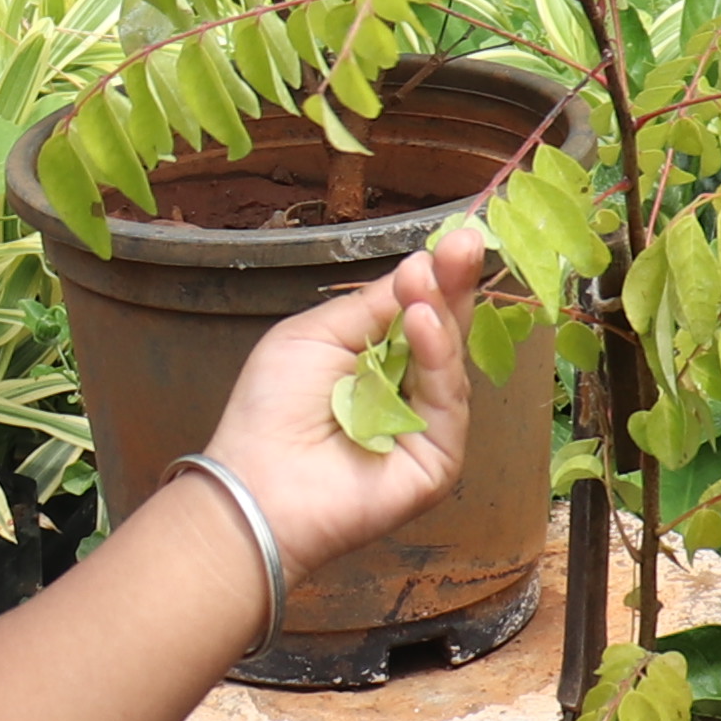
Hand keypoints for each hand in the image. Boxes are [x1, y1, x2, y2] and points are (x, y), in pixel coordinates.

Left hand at [200, 222, 490, 579]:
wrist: (258, 483)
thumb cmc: (271, 408)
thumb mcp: (317, 334)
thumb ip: (371, 305)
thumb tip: (422, 264)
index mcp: (375, 362)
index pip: (418, 314)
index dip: (437, 278)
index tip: (455, 238)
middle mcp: (406, 394)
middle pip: (444, 334)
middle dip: (453, 287)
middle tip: (463, 244)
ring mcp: (426, 429)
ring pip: (451, 364)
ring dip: (440, 318)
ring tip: (426, 284)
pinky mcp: (438, 461)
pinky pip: (448, 404)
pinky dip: (438, 360)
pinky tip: (423, 325)